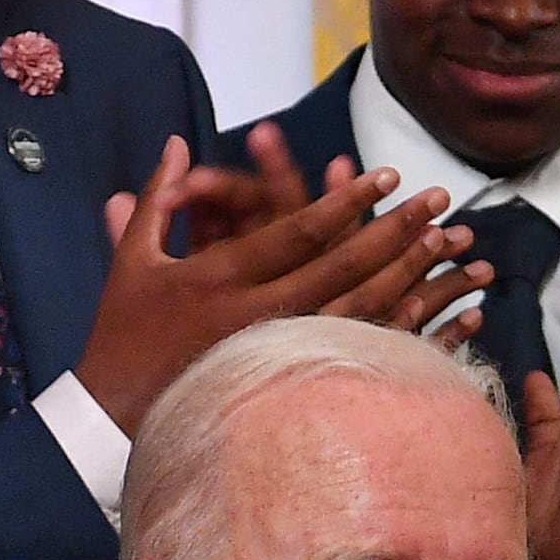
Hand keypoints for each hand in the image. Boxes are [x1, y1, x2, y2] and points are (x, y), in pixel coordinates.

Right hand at [76, 138, 469, 426]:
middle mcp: (253, 316)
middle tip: (436, 198)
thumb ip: (159, 199)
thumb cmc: (123, 334)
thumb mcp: (133, 261)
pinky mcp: (285, 386)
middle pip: (340, 268)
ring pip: (356, 309)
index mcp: (218, 279)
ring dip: (407, 273)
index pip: (295, 234)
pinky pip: (352, 353)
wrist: (112, 418)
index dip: (344, 203)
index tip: (383, 175)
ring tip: (447, 241)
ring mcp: (274, 356)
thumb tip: (175, 142)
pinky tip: (434, 305)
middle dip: (394, 229)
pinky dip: (399, 327)